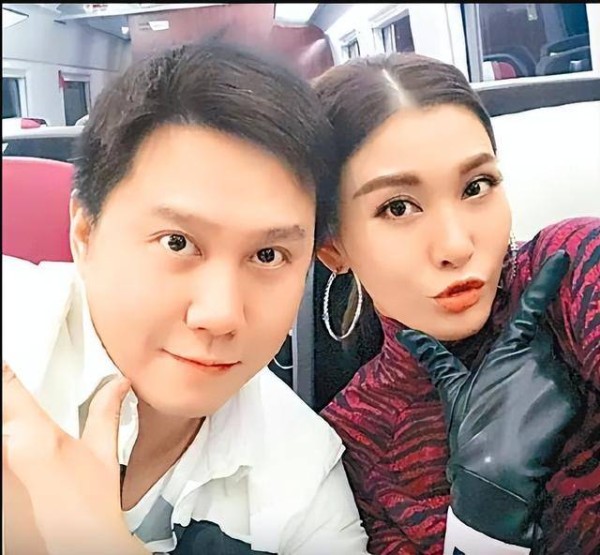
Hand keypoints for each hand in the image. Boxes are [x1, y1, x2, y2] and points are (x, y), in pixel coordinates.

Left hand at [2, 363, 147, 554]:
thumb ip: (107, 413)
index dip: (5, 371)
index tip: (6, 365)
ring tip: (22, 440)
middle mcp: (6, 454)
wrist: (80, 549)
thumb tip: (118, 385)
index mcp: (37, 437)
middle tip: (18, 408)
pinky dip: (6, 452)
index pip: (7, 387)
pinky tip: (19, 464)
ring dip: (7, 431)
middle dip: (7, 404)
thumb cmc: (91, 511)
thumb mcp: (103, 455)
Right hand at [395, 251, 582, 547]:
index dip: (546, 279)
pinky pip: (564, 385)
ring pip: (552, 361)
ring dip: (538, 371)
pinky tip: (531, 414)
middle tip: (508, 376)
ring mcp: (557, 381)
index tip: (562, 257)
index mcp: (509, 350)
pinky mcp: (570, 401)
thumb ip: (434, 356)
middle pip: (540, 337)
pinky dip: (551, 393)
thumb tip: (408, 334)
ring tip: (516, 401)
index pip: (529, 306)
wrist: (497, 475)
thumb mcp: (452, 389)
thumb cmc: (473, 429)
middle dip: (527, 345)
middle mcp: (538, 359)